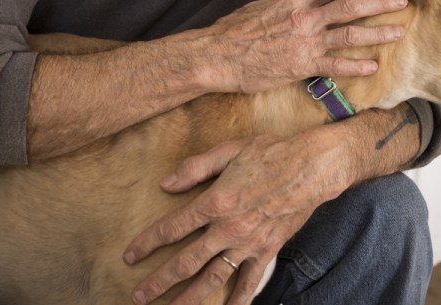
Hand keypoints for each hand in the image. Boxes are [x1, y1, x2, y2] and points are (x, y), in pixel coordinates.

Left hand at [123, 133, 349, 304]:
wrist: (311, 167)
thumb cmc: (269, 153)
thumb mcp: (229, 150)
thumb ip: (195, 167)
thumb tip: (166, 183)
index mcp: (215, 201)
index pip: (172, 227)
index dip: (148, 243)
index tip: (130, 256)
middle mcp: (228, 228)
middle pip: (187, 262)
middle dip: (159, 281)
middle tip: (138, 296)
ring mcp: (249, 243)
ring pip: (213, 278)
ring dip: (189, 298)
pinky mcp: (268, 250)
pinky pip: (250, 281)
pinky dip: (238, 300)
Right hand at [201, 0, 407, 93]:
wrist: (218, 55)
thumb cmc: (233, 32)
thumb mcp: (260, 8)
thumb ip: (284, 6)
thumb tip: (298, 3)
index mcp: (293, 0)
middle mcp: (304, 18)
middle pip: (350, 6)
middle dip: (379, 3)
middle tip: (401, 1)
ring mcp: (306, 42)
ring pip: (350, 34)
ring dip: (378, 33)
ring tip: (398, 32)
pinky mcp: (302, 65)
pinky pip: (336, 65)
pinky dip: (356, 65)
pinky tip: (372, 66)